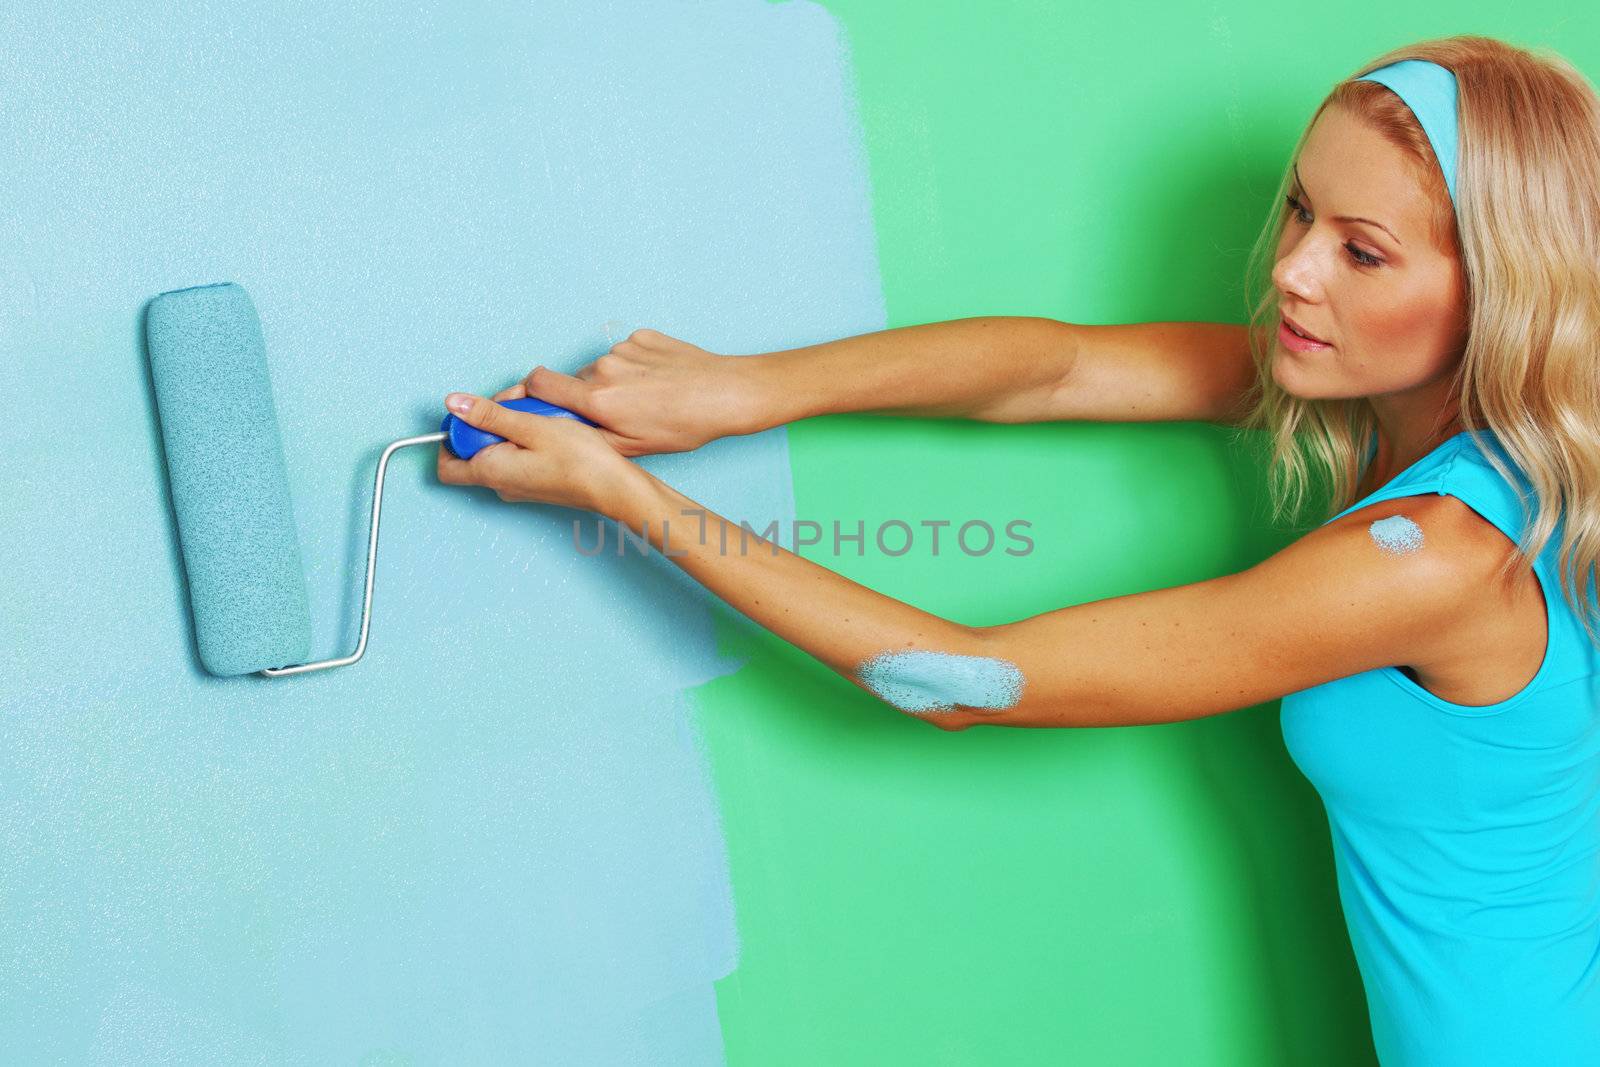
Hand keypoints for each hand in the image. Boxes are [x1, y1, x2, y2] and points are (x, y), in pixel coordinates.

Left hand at [435, 391, 642, 515]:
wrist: (613, 488)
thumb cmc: (579, 460)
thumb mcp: (531, 426)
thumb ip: (489, 415)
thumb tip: (454, 404)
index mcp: (490, 472)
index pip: (445, 463)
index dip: (450, 435)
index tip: (470, 413)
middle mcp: (499, 485)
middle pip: (472, 451)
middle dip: (487, 423)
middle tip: (515, 407)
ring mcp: (517, 486)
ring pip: (496, 451)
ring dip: (509, 428)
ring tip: (536, 416)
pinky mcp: (533, 483)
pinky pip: (516, 456)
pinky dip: (524, 439)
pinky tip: (547, 429)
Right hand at [501, 329, 760, 457]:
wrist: (725, 394)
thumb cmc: (683, 426)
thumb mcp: (633, 447)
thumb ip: (588, 437)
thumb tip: (557, 432)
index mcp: (597, 400)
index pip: (539, 384)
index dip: (525, 392)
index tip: (520, 399)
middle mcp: (604, 368)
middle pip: (572, 379)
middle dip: (581, 395)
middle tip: (609, 412)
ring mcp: (624, 348)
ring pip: (601, 368)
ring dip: (611, 382)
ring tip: (643, 399)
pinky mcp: (642, 336)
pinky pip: (625, 353)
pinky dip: (633, 367)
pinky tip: (657, 381)